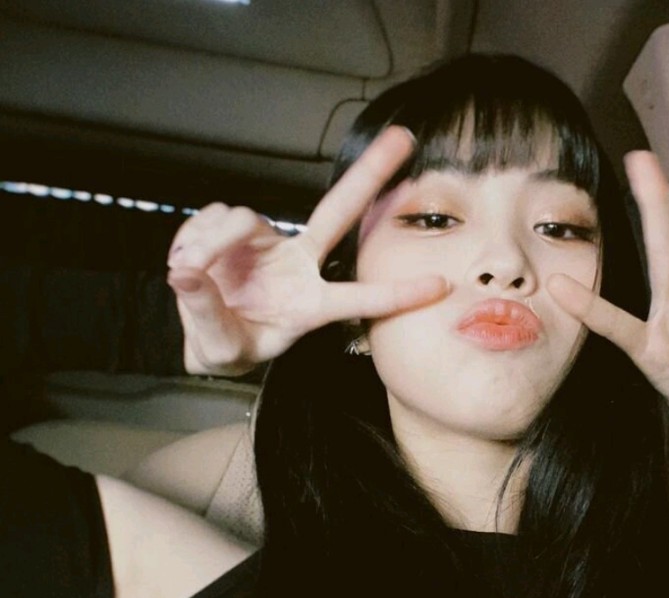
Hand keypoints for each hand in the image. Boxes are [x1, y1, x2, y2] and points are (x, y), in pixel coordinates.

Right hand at [167, 126, 448, 375]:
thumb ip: (207, 314)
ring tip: (191, 271)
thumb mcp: (221, 348)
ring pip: (240, 218)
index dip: (398, 292)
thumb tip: (186, 274)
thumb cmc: (228, 347)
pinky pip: (212, 219)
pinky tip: (188, 260)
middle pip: (339, 211)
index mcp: (311, 306)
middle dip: (370, 172)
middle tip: (405, 137)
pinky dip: (193, 238)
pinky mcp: (237, 230)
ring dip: (210, 243)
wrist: (202, 335)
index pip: (360, 299)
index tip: (441, 284)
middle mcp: (299, 265)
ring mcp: (270, 243)